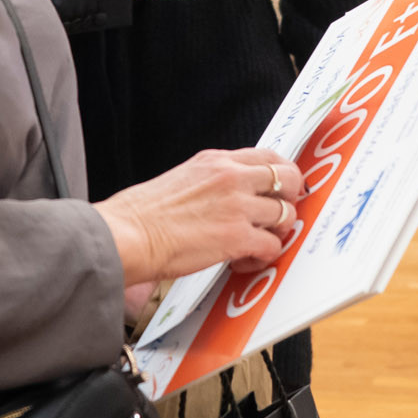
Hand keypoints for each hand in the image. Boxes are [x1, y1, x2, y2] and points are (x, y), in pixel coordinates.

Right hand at [95, 148, 306, 285]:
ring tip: (253, 246)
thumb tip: (229, 195)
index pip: (268, 155)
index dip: (283, 174)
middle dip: (289, 200)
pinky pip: (272, 246)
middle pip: (288, 179)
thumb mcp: (183, 178)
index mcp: (216, 160)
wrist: (127, 234)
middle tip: (277, 218)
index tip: (284, 188)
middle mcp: (231, 177)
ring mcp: (237, 205)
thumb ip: (212, 181)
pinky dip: (262, 257)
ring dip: (275, 233)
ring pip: (285, 214)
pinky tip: (242, 262)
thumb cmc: (142, 213)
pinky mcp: (237, 236)